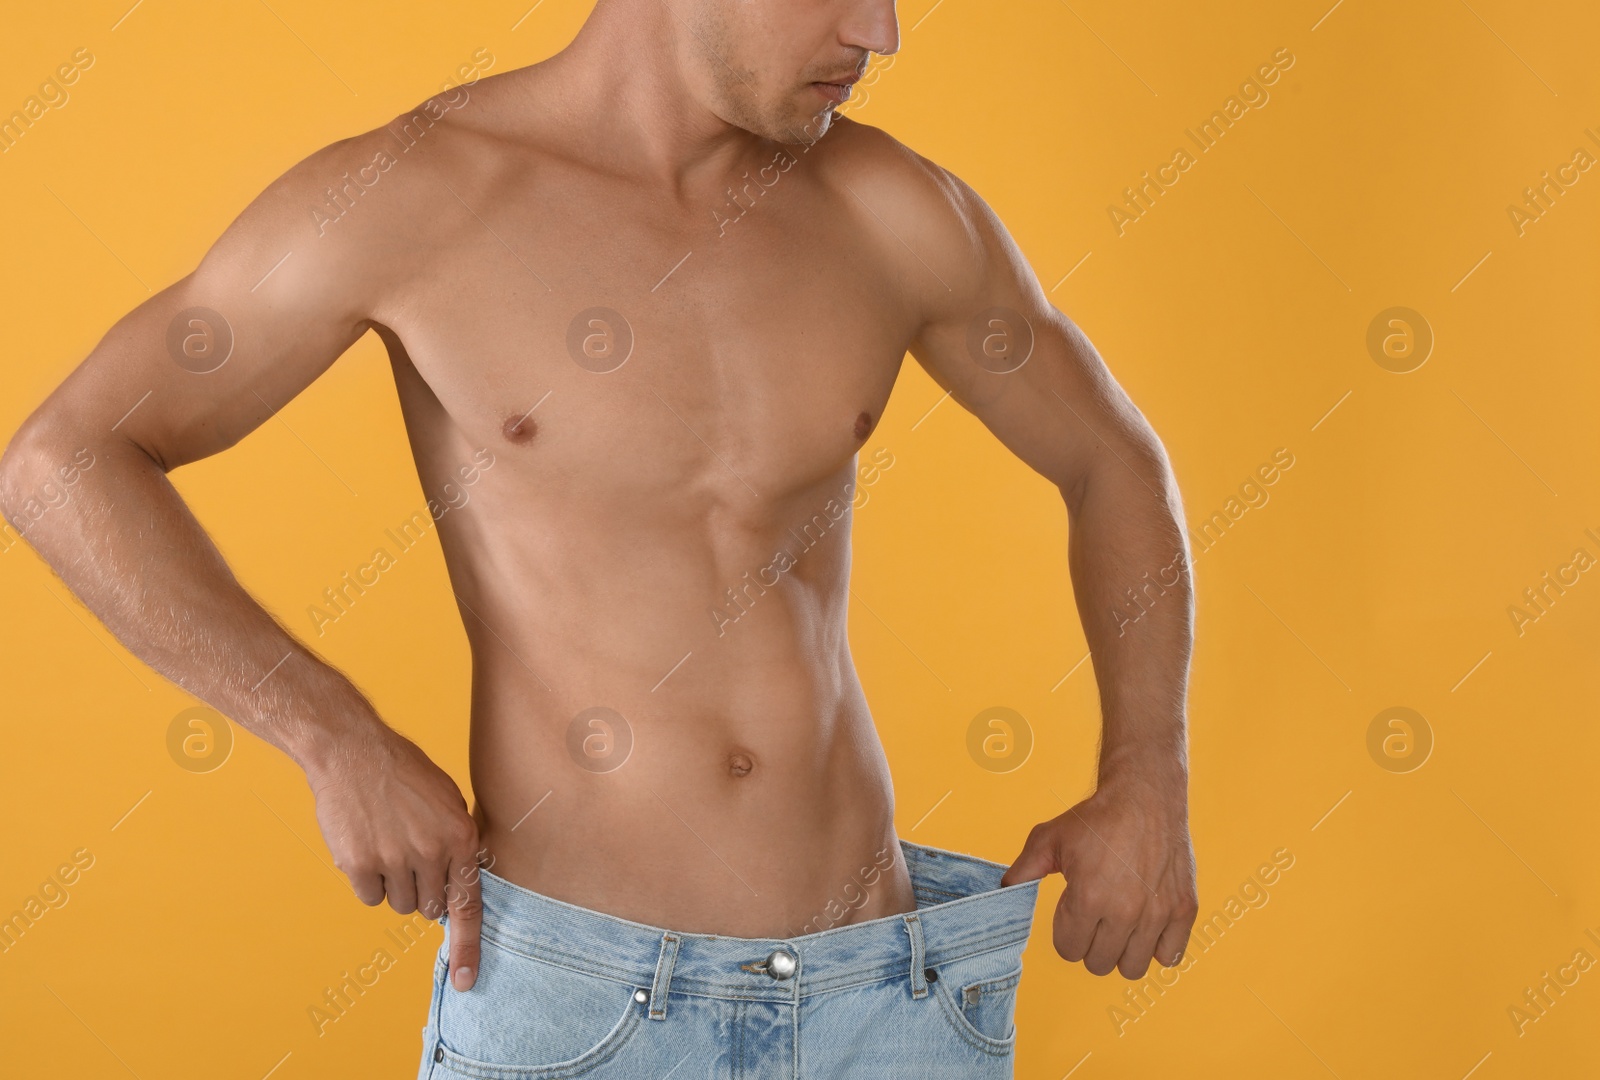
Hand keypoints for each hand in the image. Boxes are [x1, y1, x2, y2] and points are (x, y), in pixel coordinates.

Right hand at [305, 718, 486, 990]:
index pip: (468, 903)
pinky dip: (368, 881)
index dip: (468, 947)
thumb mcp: (447, 800)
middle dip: (424, 892)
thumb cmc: (404, 774)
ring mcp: (394, 859)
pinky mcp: (358, 863)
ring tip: (388, 845)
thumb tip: (456, 888)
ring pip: (399, 905)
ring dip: (394, 886)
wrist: (353, 751)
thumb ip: (456, 844)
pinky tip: (366, 848)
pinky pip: (369, 897)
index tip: (466, 981)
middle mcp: (431, 851)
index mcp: (461, 835)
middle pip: (430, 907)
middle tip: (411, 860)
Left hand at [1000, 769, 1196, 976]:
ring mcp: (1158, 913)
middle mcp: (1125, 912)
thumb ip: (1023, 870)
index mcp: (1088, 898)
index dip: (1066, 933)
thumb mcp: (1050, 838)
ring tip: (1119, 925)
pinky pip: (1169, 957)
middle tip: (1094, 918)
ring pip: (1132, 968)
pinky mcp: (1184, 910)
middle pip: (1098, 964)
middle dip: (1090, 944)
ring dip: (1121, 951)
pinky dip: (1156, 949)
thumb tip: (1002, 892)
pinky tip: (1146, 928)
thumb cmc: (1097, 818)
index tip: (1072, 913)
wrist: (1145, 797)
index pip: (1069, 950)